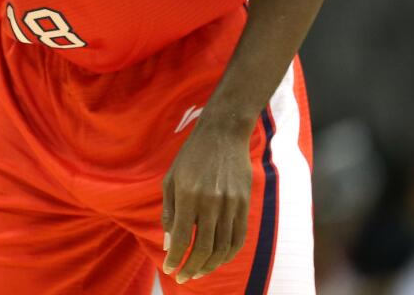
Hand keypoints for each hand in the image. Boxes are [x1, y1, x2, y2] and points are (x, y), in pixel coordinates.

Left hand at [161, 121, 252, 284]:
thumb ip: (170, 212)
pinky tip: (217, 260)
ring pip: (222, 248)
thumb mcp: (171, 179)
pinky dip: (228, 254)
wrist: (223, 135)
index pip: (183, 238)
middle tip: (182, 277)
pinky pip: (238, 238)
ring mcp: (231, 204)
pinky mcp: (244, 204)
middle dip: (191, 268)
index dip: (175, 258)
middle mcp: (211, 202)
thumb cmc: (191, 156)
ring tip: (197, 272)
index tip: (169, 269)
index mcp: (189, 195)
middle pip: (203, 248)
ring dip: (209, 265)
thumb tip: (170, 243)